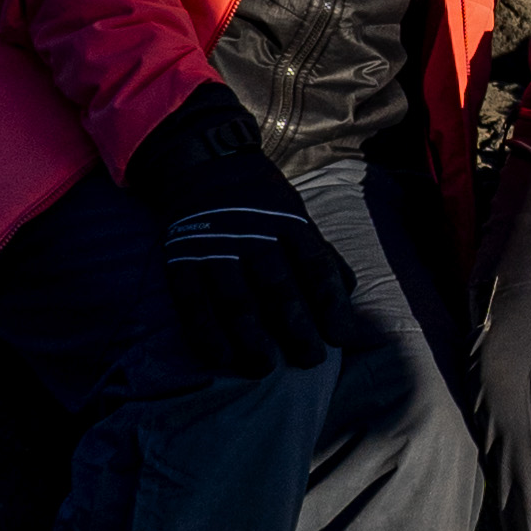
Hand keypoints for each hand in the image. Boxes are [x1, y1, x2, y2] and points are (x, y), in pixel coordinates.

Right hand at [124, 89, 347, 375]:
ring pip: (235, 299)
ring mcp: (214, 247)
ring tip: (265, 366)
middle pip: (278, 288)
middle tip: (310, 360)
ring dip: (252, 338)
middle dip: (297, 329)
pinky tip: (222, 357)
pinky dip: (206, 333)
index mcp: (290, 223)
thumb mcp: (298, 216)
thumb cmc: (262, 202)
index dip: (331, 304)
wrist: (203, 164)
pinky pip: (193, 302)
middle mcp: (253, 234)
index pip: (316, 267)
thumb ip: (322, 256)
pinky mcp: (181, 259)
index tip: (342, 338)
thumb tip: (349, 298)